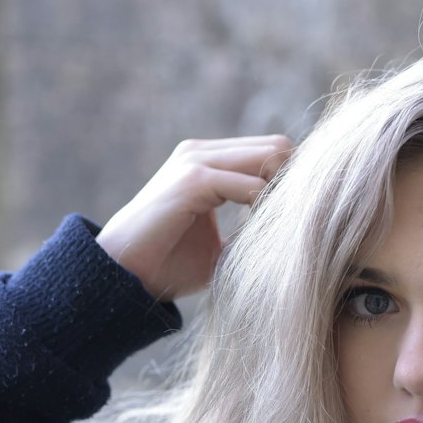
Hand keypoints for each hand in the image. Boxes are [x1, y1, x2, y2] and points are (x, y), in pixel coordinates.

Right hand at [96, 135, 292, 300]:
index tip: (300, 220)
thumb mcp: (223, 245)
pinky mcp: (192, 179)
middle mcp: (202, 152)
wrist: (122, 276)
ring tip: (282, 231)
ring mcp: (196, 161)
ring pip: (271, 157)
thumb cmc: (169, 265)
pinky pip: (250, 185)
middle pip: (278, 147)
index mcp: (209, 161)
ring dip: (285, 195)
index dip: (293, 183)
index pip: (272, 152)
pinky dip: (265, 208)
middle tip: (299, 224)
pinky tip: (263, 236)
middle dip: (296, 184)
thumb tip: (295, 235)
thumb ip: (252, 231)